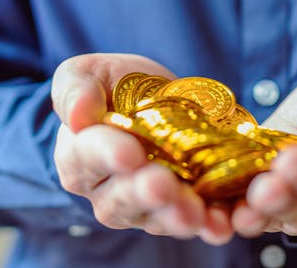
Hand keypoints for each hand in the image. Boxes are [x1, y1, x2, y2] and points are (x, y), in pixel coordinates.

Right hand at [51, 53, 232, 243]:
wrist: (151, 100)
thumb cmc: (113, 87)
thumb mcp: (88, 72)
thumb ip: (75, 87)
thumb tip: (78, 114)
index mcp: (78, 156)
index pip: (88, 158)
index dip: (108, 156)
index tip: (128, 154)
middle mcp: (107, 191)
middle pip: (123, 198)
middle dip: (145, 193)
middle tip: (162, 185)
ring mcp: (145, 206)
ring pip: (157, 217)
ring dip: (177, 214)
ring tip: (193, 211)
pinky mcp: (179, 209)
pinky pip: (193, 221)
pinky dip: (209, 224)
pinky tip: (221, 222)